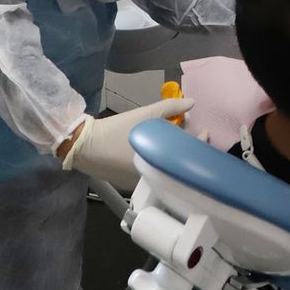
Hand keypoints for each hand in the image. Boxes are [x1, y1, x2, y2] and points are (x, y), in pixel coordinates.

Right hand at [59, 98, 192, 189]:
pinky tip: (156, 153)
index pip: (189, 154)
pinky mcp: (134, 187)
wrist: (85, 147)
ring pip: (167, 169)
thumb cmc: (117, 130)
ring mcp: (144, 185)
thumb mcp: (145, 114)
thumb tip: (192, 102)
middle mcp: (155, 178)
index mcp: (160, 162)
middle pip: (179, 163)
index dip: (200, 141)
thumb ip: (170, 107)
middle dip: (186, 148)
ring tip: (173, 141)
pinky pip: (154, 175)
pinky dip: (158, 164)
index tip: (204, 131)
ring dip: (172, 156)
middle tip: (189, 134)